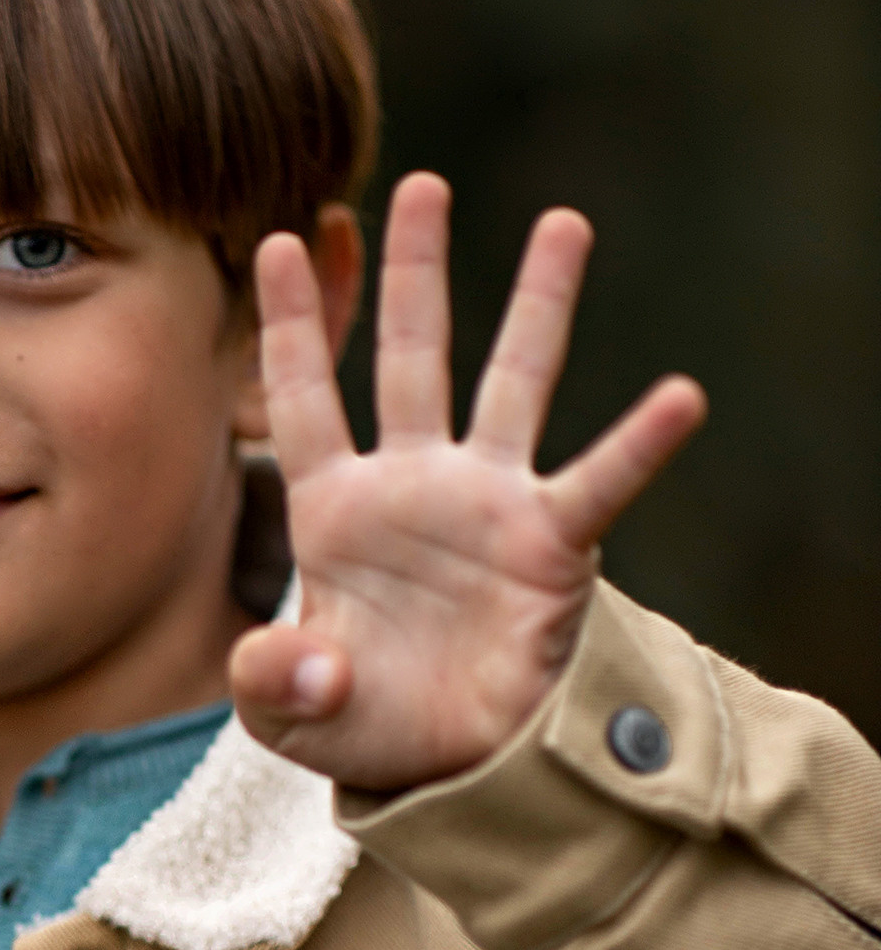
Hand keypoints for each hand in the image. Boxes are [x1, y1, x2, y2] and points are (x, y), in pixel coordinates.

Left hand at [229, 175, 704, 791]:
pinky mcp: (550, 546)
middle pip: (411, 358)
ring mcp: (487, 505)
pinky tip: (679, 398)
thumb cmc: (363, 717)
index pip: (303, 400)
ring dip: (537, 306)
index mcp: (335, 509)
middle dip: (413, 273)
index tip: (280, 242)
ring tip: (562, 224)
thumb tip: (309, 662)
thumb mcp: (288, 708)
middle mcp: (414, 485)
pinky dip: (639, 444)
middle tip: (421, 185)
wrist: (449, 765)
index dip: (292, 326)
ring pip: (513, 384)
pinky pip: (598, 485)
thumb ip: (269, 681)